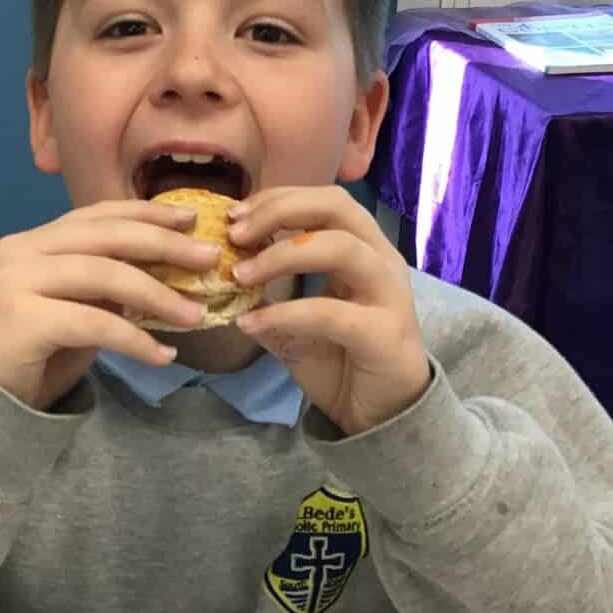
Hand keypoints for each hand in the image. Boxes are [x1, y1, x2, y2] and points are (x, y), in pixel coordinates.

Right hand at [0, 201, 220, 410]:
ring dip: (158, 295)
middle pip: (106, 238)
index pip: (97, 216)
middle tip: (209, 258)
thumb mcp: (78, 306)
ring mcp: (16, 282)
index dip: (146, 213)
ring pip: (103, 276)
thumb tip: (172, 265)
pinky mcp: (22, 320)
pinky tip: (164, 355)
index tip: (191, 218)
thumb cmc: (36, 352)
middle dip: (164, 245)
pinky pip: (94, 323)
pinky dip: (135, 339)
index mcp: (34, 240)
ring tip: (196, 314)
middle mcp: (21, 250)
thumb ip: (108, 281)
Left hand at [227, 186, 430, 435]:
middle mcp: (381, 261)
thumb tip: (223, 267)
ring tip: (240, 275)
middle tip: (235, 234)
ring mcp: (389, 294)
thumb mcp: (296, 318)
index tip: (235, 216)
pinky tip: (251, 323)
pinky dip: (284, 313)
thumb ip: (271, 291)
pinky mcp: (383, 333)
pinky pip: (329, 312)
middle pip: (336, 207)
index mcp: (364, 248)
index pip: (325, 200)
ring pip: (340, 248)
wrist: (380, 413)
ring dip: (281, 255)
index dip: (278, 199)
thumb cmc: (340, 359)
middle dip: (279, 212)